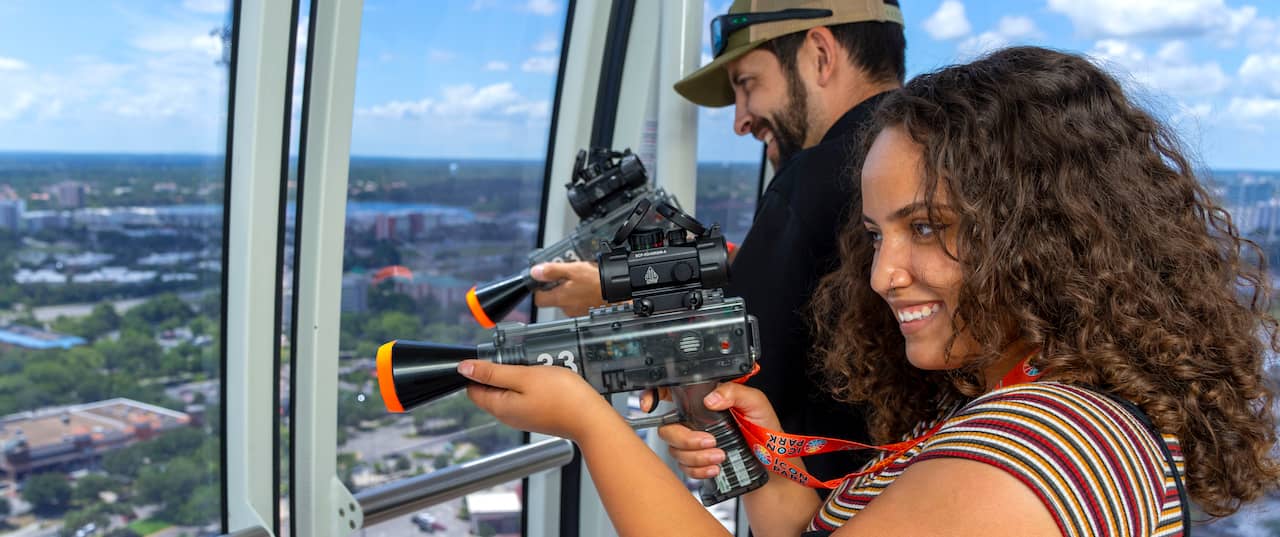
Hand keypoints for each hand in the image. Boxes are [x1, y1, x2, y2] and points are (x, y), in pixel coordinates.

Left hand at [459, 359, 615, 439]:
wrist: (590, 418)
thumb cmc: (562, 397)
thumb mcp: (524, 376)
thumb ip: (493, 372)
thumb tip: (465, 369)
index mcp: (499, 407)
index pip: (472, 389)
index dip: (479, 370)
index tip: (496, 358)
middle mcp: (508, 415)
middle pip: (492, 389)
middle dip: (501, 371)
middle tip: (521, 361)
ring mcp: (523, 417)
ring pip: (510, 391)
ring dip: (519, 376)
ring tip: (537, 368)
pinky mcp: (537, 415)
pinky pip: (525, 396)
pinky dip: (532, 384)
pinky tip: (546, 378)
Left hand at [531, 261, 604, 315]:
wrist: (619, 293)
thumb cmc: (598, 283)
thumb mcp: (573, 270)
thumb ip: (552, 271)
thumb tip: (535, 272)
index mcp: (560, 298)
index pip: (538, 300)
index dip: (539, 289)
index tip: (543, 280)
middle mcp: (567, 308)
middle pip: (553, 298)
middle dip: (557, 286)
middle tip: (565, 273)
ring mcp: (577, 312)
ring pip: (567, 300)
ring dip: (570, 289)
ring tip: (579, 277)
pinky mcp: (587, 312)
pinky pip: (578, 302)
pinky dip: (580, 294)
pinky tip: (588, 285)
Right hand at [655, 382, 779, 478]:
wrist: (773, 465)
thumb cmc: (766, 432)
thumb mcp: (756, 404)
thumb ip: (734, 393)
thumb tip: (711, 398)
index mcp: (705, 401)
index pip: (671, 392)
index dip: (653, 395)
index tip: (650, 404)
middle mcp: (695, 421)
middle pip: (668, 428)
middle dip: (686, 439)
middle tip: (710, 441)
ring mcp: (694, 443)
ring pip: (675, 450)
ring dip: (697, 456)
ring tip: (721, 456)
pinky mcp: (697, 462)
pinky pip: (684, 468)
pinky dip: (699, 469)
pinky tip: (715, 467)